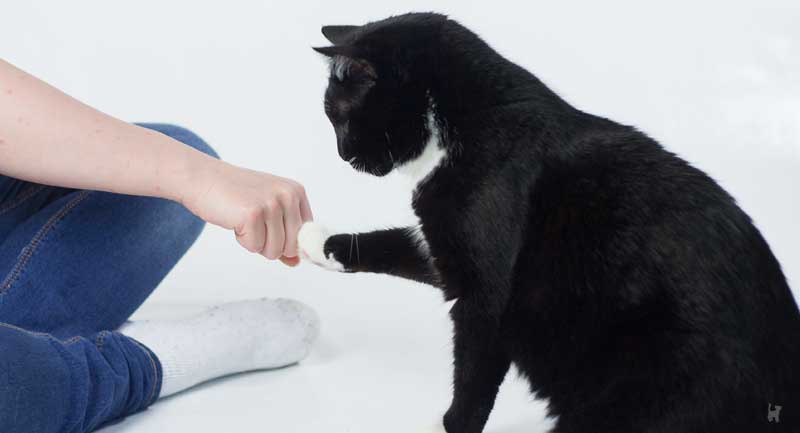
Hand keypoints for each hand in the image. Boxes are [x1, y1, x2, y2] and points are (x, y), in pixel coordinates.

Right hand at [180, 159, 312, 265]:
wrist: (202, 177)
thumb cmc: (234, 194)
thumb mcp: (267, 209)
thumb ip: (285, 235)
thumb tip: (296, 262)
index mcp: (296, 192)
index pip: (306, 236)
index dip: (286, 240)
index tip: (269, 227)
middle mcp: (288, 196)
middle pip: (292, 247)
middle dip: (270, 244)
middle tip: (253, 222)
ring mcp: (272, 204)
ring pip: (274, 251)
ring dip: (255, 242)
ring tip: (244, 219)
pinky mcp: (253, 214)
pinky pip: (254, 247)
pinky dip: (242, 240)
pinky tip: (235, 219)